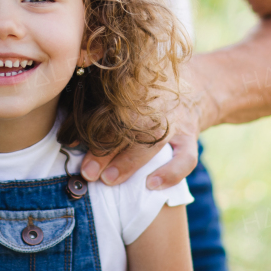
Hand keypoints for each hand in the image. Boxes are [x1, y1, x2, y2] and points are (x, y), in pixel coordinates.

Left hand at [80, 73, 216, 189]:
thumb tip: (69, 133)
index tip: (71, 142)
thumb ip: (104, 104)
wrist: (201, 85)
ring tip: (109, 180)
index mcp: (138, 89)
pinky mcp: (190, 137)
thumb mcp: (133, 87)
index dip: (90, 125)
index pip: (111, 107)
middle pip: (129, 126)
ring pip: (154, 142)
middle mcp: (156, 103)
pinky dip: (170, 173)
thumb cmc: (152, 92)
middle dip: (105, 149)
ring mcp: (176, 121)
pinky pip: (186, 158)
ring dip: (130, 162)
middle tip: (87, 170)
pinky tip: (151, 185)